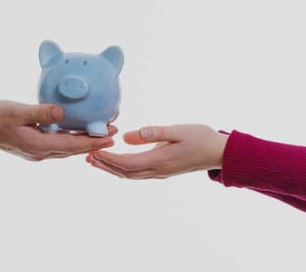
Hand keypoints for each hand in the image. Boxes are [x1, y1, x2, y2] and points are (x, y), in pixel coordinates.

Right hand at [0, 100, 117, 160]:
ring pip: (67, 149)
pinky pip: (59, 145)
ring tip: (101, 134)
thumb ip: (40, 112)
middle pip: (74, 150)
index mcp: (39, 146)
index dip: (93, 142)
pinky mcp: (35, 147)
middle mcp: (41, 153)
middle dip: (94, 143)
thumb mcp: (18, 112)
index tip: (110, 137)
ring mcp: (38, 152)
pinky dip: (72, 141)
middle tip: (114, 134)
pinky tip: (79, 133)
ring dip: (85, 143)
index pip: (72, 146)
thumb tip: (61, 112)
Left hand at [86, 124, 227, 178]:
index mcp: (160, 159)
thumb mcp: (178, 130)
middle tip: (87, 156)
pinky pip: (137, 173)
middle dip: (105, 165)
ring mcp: (160, 173)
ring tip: (95, 161)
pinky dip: (122, 169)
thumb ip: (153, 133)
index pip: (127, 163)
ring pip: (130, 175)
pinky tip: (115, 163)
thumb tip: (127, 136)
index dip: (108, 159)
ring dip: (111, 169)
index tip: (94, 152)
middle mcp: (157, 170)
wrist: (219, 152)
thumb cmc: (200, 137)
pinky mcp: (162, 171)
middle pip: (125, 172)